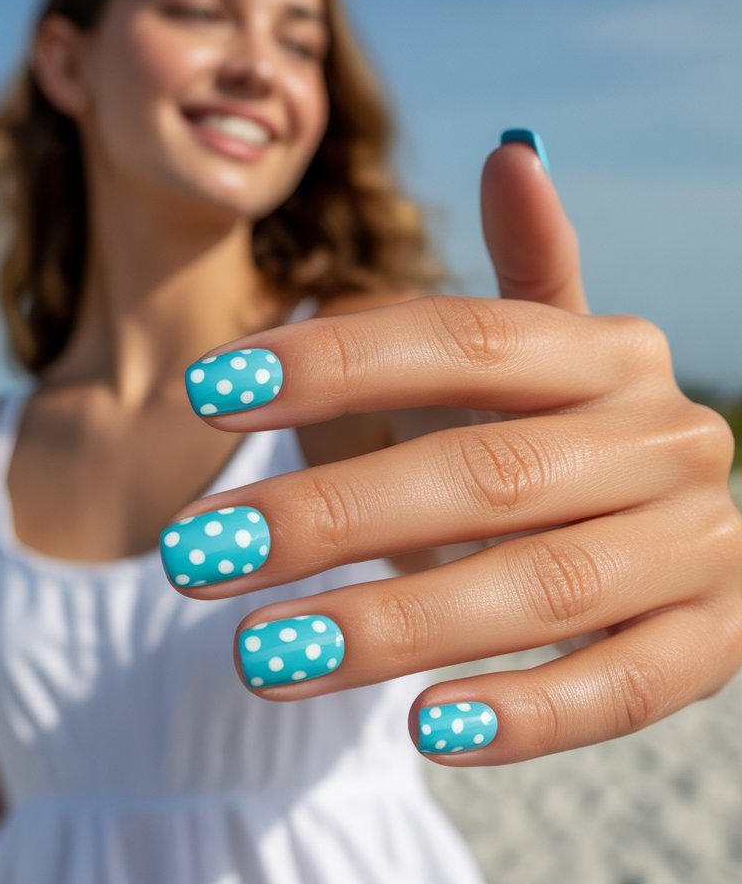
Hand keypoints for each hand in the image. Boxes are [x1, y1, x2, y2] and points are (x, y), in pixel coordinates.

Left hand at [162, 139, 741, 764]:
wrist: (699, 535)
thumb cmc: (587, 441)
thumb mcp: (559, 360)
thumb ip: (529, 277)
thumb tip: (513, 150)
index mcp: (615, 356)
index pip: (462, 342)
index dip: (331, 361)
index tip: (203, 390)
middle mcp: (667, 442)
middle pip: (482, 472)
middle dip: (329, 517)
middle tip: (193, 557)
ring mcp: (701, 548)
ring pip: (541, 589)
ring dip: (392, 627)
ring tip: (257, 658)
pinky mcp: (716, 645)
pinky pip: (624, 687)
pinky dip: (527, 715)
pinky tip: (419, 732)